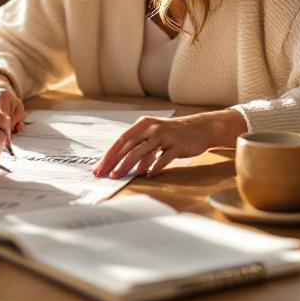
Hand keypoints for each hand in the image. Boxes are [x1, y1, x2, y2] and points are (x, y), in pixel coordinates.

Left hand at [93, 109, 246, 179]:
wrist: (200, 128)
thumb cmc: (172, 133)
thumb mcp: (153, 134)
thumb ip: (138, 144)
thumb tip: (117, 160)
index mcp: (143, 124)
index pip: (121, 140)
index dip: (109, 155)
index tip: (99, 168)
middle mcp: (152, 128)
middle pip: (129, 146)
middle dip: (114, 162)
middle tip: (104, 175)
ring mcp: (165, 136)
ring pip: (143, 151)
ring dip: (129, 165)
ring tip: (119, 176)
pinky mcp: (178, 145)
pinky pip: (163, 158)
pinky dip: (154, 167)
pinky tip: (147, 176)